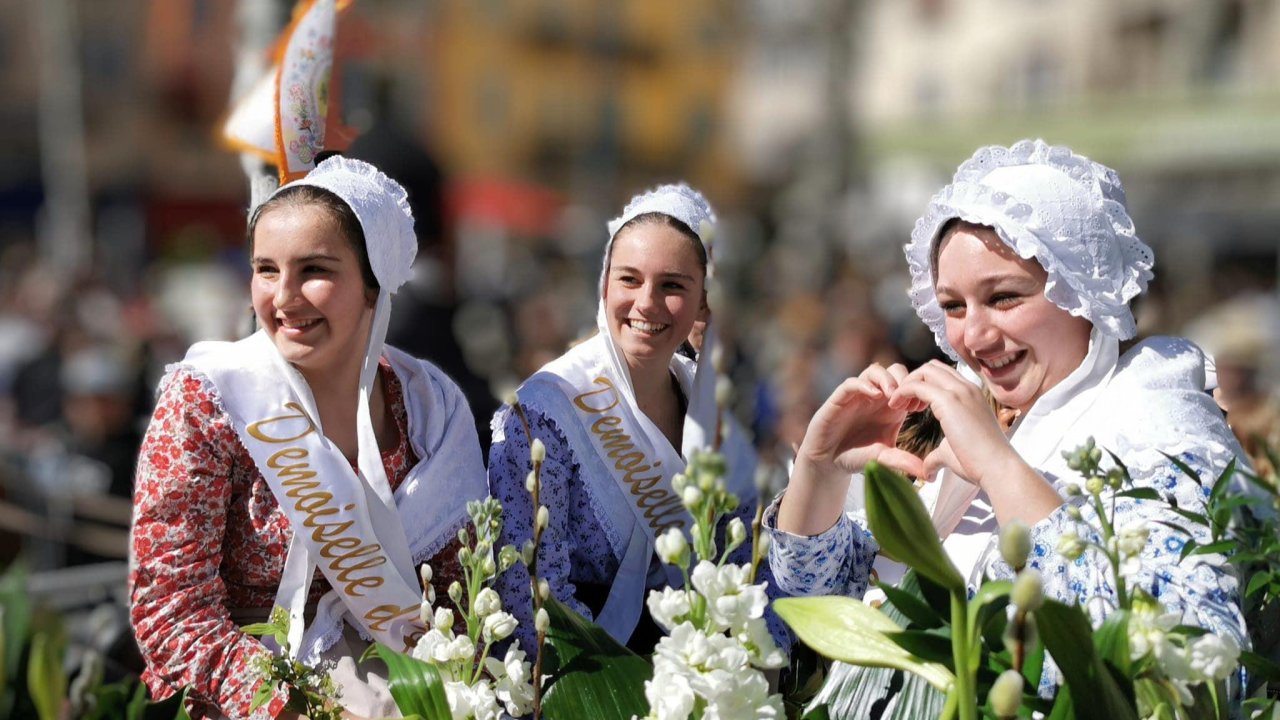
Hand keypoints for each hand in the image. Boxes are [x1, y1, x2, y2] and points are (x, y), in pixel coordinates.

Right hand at [796, 363, 926, 481]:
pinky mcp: (840, 399)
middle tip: (907, 401)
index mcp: (891, 407)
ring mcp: (858, 395)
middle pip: (895, 370)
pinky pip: (852, 382)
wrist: (828, 462)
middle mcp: (876, 397)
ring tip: (892, 395)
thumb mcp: (883, 458)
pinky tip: (874, 395)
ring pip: (875, 370)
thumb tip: (926, 474)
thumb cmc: (856, 457)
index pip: (908, 384)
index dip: (917, 390)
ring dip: (887, 379)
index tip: (920, 408)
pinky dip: (864, 384)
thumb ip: (902, 461)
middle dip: (905, 381)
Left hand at [890, 361, 1013, 487]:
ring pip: (925, 370)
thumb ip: (937, 456)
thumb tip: (928, 470)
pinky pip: (917, 384)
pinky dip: (902, 391)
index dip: (923, 385)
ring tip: (897, 405)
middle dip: (913, 380)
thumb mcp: (953, 453)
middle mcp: (967, 388)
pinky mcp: (950, 400)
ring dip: (906, 384)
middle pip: (932, 367)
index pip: (943, 374)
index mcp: (972, 395)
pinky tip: (896, 407)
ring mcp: (960, 391)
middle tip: (903, 403)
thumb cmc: (978, 464)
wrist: (997, 468)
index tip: (913, 406)